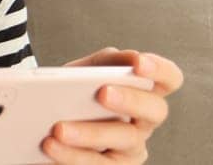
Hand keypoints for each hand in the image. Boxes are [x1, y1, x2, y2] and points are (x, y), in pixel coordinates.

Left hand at [42, 47, 184, 163]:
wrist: (42, 128)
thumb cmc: (71, 96)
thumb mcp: (83, 73)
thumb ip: (104, 62)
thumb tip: (122, 58)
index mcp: (143, 92)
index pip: (169, 79)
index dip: (160, 70)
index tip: (139, 62)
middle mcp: (144, 121)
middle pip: (155, 110)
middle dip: (131, 99)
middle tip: (103, 93)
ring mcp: (132, 148)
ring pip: (124, 139)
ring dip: (91, 133)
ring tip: (59, 128)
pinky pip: (99, 164)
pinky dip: (72, 155)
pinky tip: (51, 147)